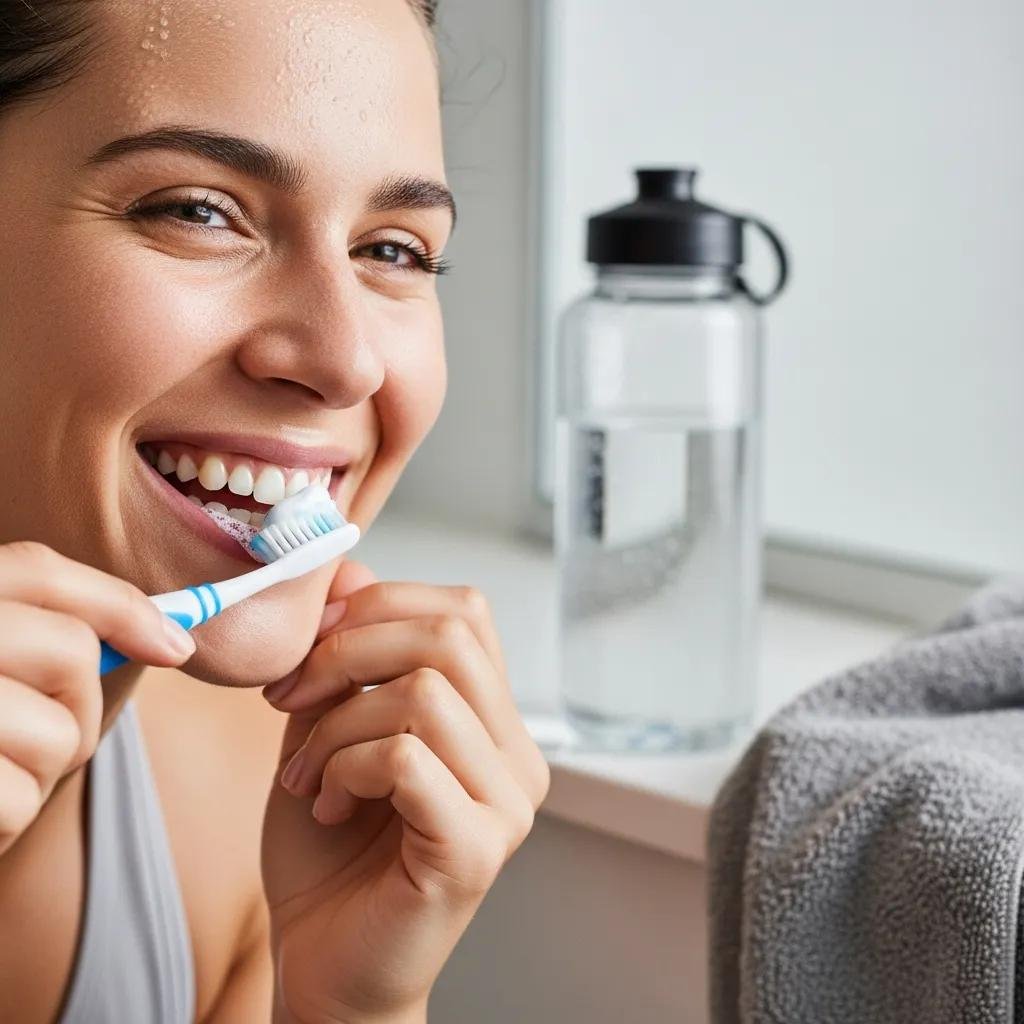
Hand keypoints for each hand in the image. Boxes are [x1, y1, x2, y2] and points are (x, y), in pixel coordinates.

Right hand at [0, 542, 195, 855]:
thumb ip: (46, 641)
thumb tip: (175, 642)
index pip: (34, 570)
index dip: (119, 603)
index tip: (177, 646)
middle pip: (68, 651)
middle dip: (81, 706)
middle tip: (43, 739)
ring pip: (56, 734)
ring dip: (38, 775)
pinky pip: (18, 801)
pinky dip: (7, 821)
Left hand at [261, 561, 548, 1023]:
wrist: (326, 964)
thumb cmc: (330, 849)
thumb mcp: (329, 727)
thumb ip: (346, 655)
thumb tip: (351, 567)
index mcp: (494, 720)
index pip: (465, 611)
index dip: (380, 604)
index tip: (310, 644)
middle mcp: (519, 756)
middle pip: (452, 634)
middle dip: (347, 649)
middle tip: (289, 696)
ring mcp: (508, 804)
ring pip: (425, 692)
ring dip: (336, 723)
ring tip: (307, 771)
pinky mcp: (477, 850)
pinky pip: (407, 759)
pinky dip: (344, 767)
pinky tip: (327, 805)